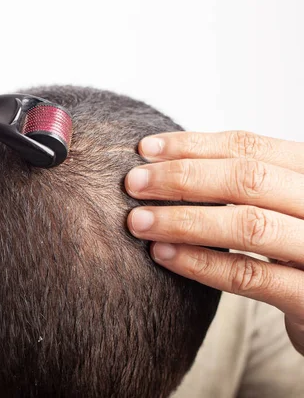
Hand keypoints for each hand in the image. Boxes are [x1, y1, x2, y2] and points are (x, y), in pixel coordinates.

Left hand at [124, 130, 303, 354]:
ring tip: (139, 221)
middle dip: (182, 178)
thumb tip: (163, 164)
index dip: (192, 146)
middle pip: (248, 179)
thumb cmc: (295, 250)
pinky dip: (201, 263)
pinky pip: (250, 275)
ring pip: (249, 225)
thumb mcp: (279, 206)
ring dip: (184, 220)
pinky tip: (163, 254)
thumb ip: (241, 185)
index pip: (249, 147)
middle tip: (133, 184)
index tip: (146, 150)